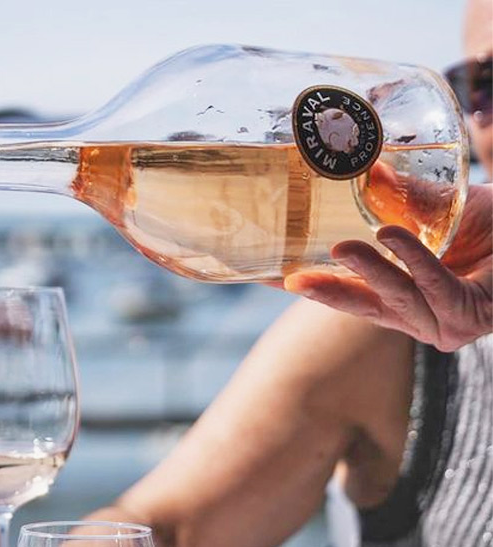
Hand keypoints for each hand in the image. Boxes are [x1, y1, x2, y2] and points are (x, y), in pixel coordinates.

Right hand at [284, 183, 491, 351]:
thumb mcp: (440, 206)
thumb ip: (402, 196)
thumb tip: (359, 166)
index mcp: (403, 297)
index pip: (347, 295)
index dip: (309, 286)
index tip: (265, 275)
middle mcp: (419, 317)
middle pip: (364, 309)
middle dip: (328, 293)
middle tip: (291, 276)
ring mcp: (445, 324)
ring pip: (396, 304)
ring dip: (369, 275)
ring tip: (341, 247)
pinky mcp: (470, 317)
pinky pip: (435, 290)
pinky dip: (412, 264)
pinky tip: (389, 237)